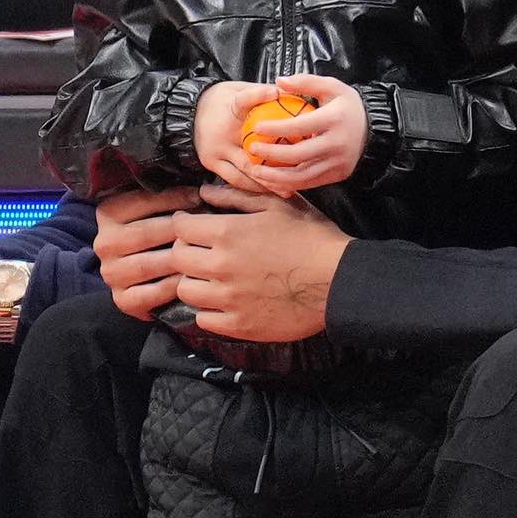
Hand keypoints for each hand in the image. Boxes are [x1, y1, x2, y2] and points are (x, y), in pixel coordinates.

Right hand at [95, 184, 203, 318]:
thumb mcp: (156, 212)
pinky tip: (192, 278)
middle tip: (206, 230)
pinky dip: (174, 286)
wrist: (147, 281)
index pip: (142, 200)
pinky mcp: (123, 300)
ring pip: (149, 264)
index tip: (198, 198)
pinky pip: (152, 293)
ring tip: (204, 253)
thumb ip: (168, 199)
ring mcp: (111, 273)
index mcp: (107, 214)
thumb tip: (198, 188)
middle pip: (146, 233)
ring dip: (179, 259)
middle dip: (179, 230)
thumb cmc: (160, 238)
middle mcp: (104, 244)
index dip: (174, 198)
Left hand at [171, 183, 351, 340]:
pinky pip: (203, 319)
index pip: (180, 228)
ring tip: (210, 278)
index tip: (192, 226)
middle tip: (200, 251)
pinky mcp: (239, 325)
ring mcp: (229, 299)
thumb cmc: (312, 237)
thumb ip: (237, 196)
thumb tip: (204, 191)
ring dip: (194, 281)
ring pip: (186, 290)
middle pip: (177, 259)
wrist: (339, 281)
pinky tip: (223, 301)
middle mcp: (221, 266)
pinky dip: (208, 310)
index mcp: (228, 233)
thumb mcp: (278, 205)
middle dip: (185, 251)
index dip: (184, 224)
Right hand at [193, 80, 280, 191]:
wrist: (186, 114)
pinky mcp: (212, 163)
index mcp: (230, 107)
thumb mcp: (236, 90)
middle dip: (277, 159)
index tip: (275, 92)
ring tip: (287, 189)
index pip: (244, 99)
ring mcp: (217, 149)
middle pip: (252, 146)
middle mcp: (224, 130)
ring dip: (268, 181)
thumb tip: (291, 90)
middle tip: (299, 165)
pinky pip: (235, 180)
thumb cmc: (220, 102)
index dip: (259, 95)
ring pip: (246, 169)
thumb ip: (259, 92)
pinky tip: (270, 191)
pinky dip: (254, 187)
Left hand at [241, 73, 368, 194]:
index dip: (276, 128)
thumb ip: (305, 82)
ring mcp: (337, 162)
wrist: (376, 130)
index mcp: (334, 120)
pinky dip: (290, 184)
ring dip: (276, 176)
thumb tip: (278, 81)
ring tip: (256, 171)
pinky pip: (310, 183)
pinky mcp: (337, 175)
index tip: (257, 128)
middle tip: (252, 149)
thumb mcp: (332, 87)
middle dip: (271, 154)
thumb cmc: (349, 106)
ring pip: (302, 175)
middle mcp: (336, 144)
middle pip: (298, 155)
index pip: (300, 126)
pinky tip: (273, 180)